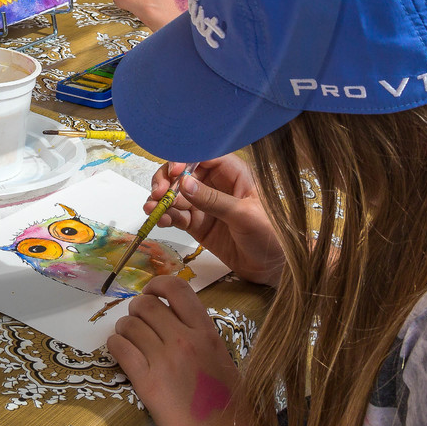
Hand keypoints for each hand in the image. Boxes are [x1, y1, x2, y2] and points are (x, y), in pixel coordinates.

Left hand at [108, 275, 247, 425]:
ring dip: (124, 328)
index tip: (151, 292)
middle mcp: (185, 341)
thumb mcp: (223, 360)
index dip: (158, 284)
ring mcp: (165, 361)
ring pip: (129, 325)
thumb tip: (177, 321)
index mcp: (207, 334)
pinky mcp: (147, 382)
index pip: (177, 289)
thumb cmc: (229, 406)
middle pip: (146, 304)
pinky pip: (120, 349)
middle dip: (136, 308)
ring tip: (128, 337)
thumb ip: (201, 337)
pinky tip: (120, 351)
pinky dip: (115, 345)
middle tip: (137, 319)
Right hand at [147, 158, 282, 286]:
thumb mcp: (244, 215)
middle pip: (184, 173)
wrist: (274, 269)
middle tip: (158, 194)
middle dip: (167, 181)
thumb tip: (184, 184)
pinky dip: (165, 216)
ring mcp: (205, 204)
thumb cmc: (270, 235)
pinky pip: (177, 215)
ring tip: (153, 210)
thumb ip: (214, 200)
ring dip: (161, 200)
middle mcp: (216, 185)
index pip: (204, 156)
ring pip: (176, 194)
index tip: (173, 174)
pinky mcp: (198, 224)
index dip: (185, 159)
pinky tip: (160, 221)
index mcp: (233, 173)